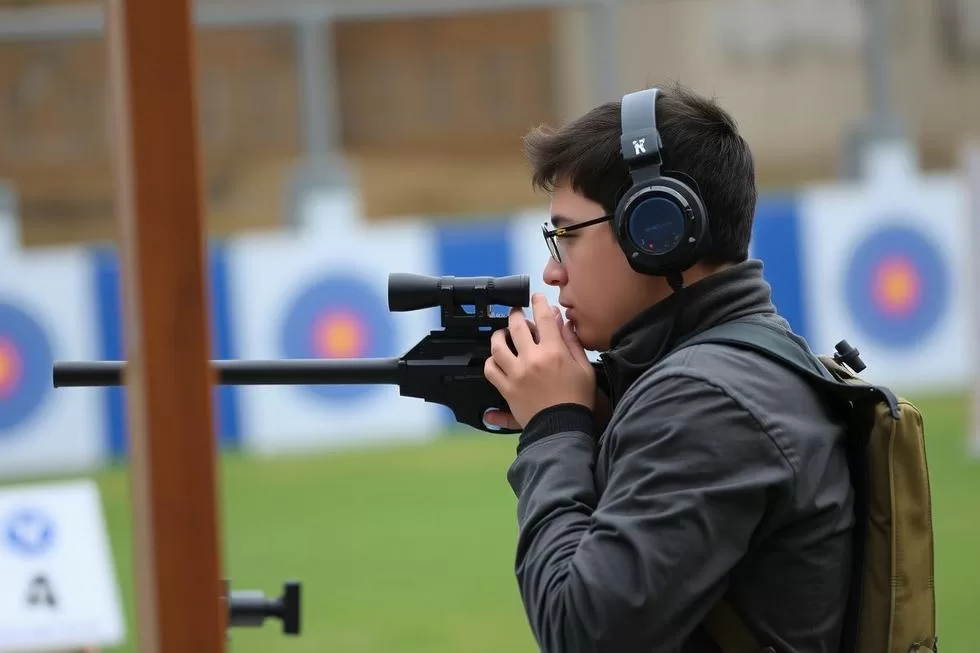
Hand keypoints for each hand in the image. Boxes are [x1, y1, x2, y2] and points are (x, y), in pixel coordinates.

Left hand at [484, 293, 595, 428]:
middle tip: (515, 313)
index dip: (539, 303)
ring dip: (498, 336)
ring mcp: (516, 374)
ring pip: (497, 346)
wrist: (562, 428)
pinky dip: (490, 362)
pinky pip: (491, 370)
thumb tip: (562, 321)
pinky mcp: (507, 389)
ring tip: (502, 334)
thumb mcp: (584, 368)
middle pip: (516, 327)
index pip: (544, 318)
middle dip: (515, 314)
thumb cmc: (578, 399)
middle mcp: (532, 359)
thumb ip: (572, 342)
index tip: (536, 298)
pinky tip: (496, 359)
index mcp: (554, 352)